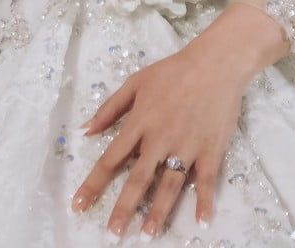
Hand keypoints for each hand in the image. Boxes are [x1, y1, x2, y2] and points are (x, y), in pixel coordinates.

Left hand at [70, 32, 256, 235]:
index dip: (93, 184)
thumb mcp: (135, 82)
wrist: (215, 64)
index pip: (111, 159)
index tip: (78, 206)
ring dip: (158, 211)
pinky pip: (206, 180)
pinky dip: (204, 201)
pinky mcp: (211, 150)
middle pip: (138, 179)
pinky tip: (202, 222)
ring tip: (148, 235)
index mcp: (139, 123)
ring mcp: (186, 146)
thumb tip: (85, 130)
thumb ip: (109, 108)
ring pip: (169, 185)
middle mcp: (160, 139)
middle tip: (113, 234)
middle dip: (123, 207)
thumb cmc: (172, 71)